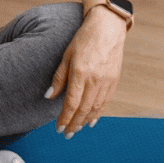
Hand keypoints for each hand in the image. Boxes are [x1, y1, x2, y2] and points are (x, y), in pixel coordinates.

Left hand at [45, 5, 125, 136]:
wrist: (107, 27)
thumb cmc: (84, 39)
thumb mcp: (66, 55)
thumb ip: (59, 77)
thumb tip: (49, 95)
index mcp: (81, 73)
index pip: (72, 103)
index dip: (65, 118)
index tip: (59, 128)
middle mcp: (95, 80)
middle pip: (84, 109)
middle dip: (74, 124)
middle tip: (67, 134)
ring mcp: (107, 81)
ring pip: (96, 108)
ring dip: (85, 121)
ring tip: (76, 128)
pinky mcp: (114, 80)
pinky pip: (105, 102)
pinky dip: (98, 113)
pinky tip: (92, 119)